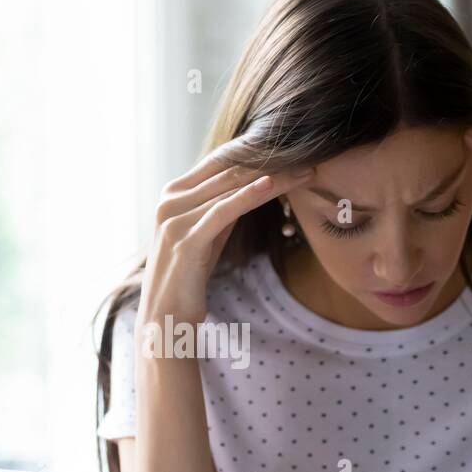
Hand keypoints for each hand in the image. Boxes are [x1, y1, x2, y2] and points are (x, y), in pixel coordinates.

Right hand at [140, 145, 313, 327]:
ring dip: (272, 178)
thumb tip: (254, 184)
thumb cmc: (188, 278)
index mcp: (173, 194)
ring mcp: (175, 219)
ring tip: (303, 172)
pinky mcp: (186, 240)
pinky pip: (223, 211)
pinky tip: (271, 185)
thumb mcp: (207, 235)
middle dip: (270, 161)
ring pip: (231, 188)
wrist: (164, 318)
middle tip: (307, 157)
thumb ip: (221, 208)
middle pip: (228, 170)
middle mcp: (170, 201)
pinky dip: (248, 196)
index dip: (256, 152)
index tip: (293, 152)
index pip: (220, 162)